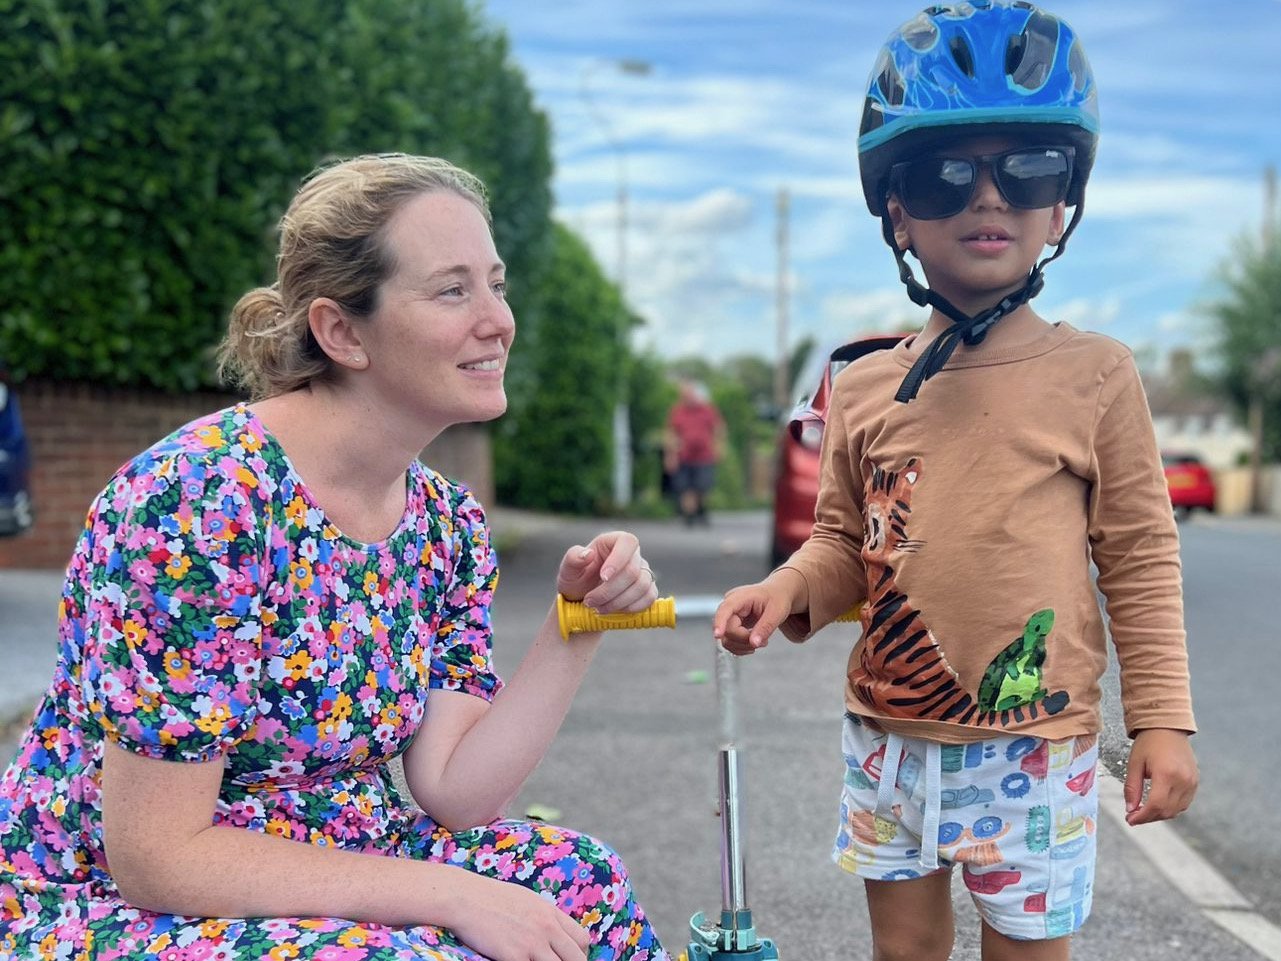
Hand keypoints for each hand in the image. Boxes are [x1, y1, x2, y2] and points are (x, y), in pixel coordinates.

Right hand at [449, 871, 589, 960]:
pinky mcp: (514, 957)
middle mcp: (546, 928)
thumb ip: (543, 916)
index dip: (579, 954)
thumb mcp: (526, 899)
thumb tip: (552, 931)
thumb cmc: (490, 897)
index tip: (568, 959)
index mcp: (550, 913)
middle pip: (577, 958)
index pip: (582, 939)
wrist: (464, 898)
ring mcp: (531, 943)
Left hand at [556, 531, 657, 613]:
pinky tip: (615, 610)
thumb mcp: (567, 570)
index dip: (619, 560)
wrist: (582, 600)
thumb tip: (587, 554)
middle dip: (609, 591)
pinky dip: (631, 608)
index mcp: (613, 542)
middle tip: (590, 601)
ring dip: (618, 602)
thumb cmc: (576, 580)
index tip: (603, 577)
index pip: (628, 542)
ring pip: (642, 586)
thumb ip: (573, 558)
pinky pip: (649, 598)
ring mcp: (642, 572)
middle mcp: (632, 555)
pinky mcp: (647, 589)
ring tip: (598, 608)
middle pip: (632, 571)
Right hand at [713, 571, 804, 655]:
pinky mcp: (731, 625)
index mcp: (740, 597)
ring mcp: (729, 616)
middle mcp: (730, 606)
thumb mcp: (776, 612)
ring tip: (761, 641)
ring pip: (727, 639)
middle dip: (744, 640)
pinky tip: (753, 643)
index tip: (717, 635)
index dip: (719, 622)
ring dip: (743, 646)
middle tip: (764, 642)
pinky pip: (729, 641)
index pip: (725, 609)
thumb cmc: (777, 598)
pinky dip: (741, 647)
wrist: (777, 594)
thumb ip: (765, 628)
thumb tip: (754, 643)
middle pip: (727, 630)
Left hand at [1124, 728, 1197, 825]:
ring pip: (1176, 810)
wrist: (1168, 728)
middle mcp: (1183, 780)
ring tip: (1144, 811)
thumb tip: (1130, 809)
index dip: (1142, 816)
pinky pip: (1184, 803)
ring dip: (1160, 814)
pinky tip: (1158, 804)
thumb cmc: (1149, 743)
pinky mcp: (1195, 782)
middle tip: (1134, 817)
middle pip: (1166, 811)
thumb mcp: (1134, 763)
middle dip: (1149, 817)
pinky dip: (1171, 808)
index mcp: (1166, 774)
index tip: (1130, 820)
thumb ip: (1132, 788)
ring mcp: (1191, 782)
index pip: (1155, 805)